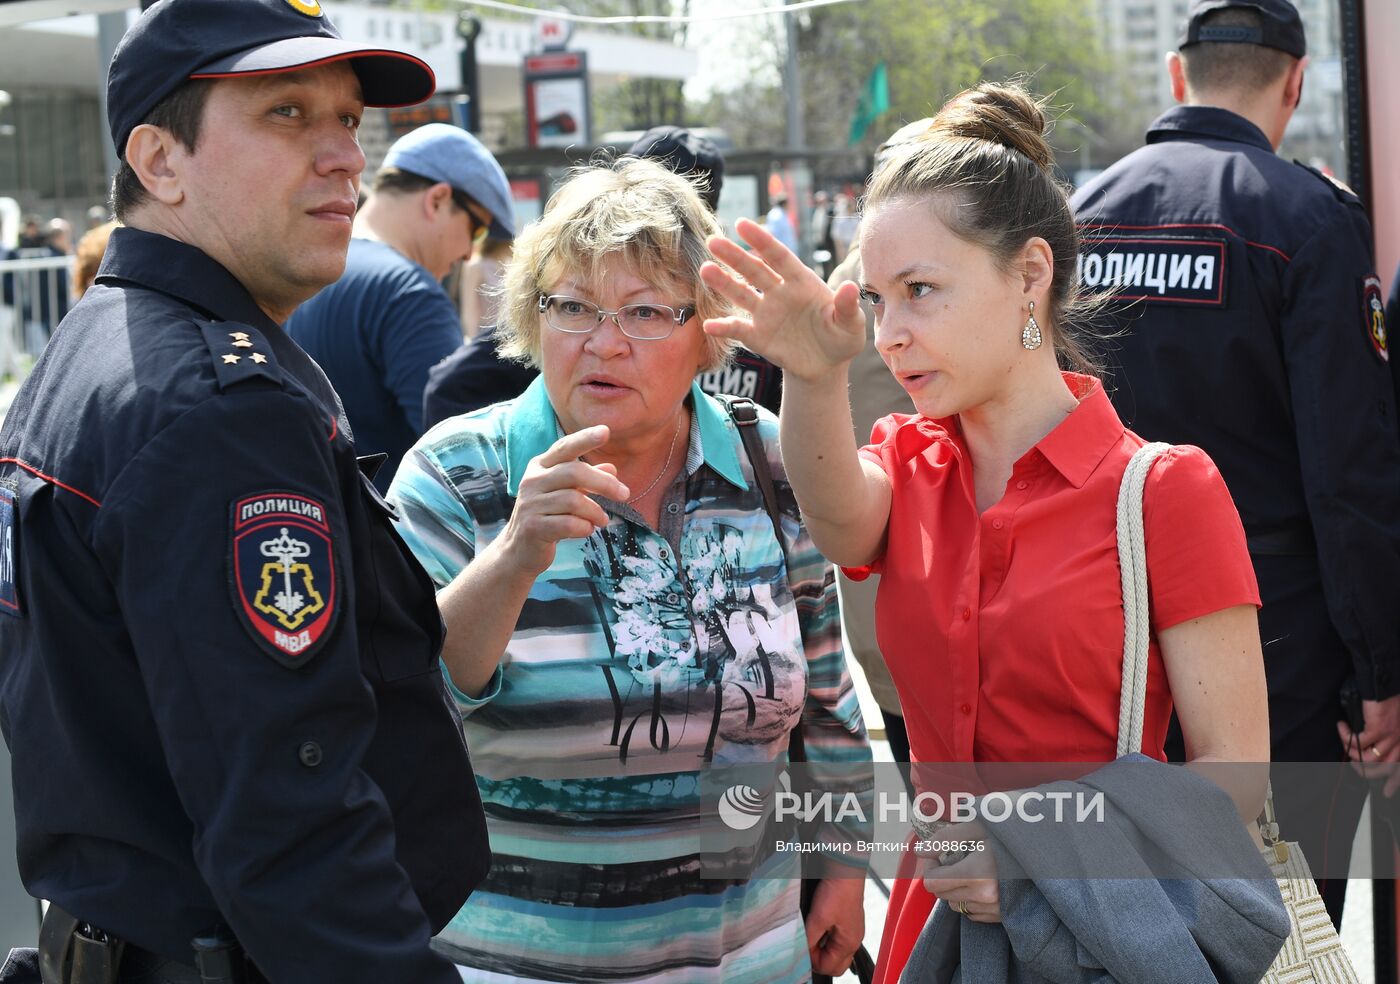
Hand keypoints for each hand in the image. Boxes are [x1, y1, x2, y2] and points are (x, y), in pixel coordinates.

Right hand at [499, 425, 627, 577]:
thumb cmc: (548, 516)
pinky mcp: (532, 527)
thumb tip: (612, 469)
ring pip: (574, 500)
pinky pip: (568, 524)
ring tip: (603, 520)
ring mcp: (530, 504)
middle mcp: (532, 481)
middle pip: (574, 472)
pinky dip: (584, 527)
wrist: (519, 550)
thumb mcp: (566, 493)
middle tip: (624, 495)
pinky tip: (587, 530)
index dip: (584, 438)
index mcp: (540, 467)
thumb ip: (587, 480)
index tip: (606, 431)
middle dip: (604, 484)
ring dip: (596, 512)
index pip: (564, 447)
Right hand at [700, 218, 865, 382]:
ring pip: (741, 294)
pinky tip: (708, 325)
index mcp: (802, 282)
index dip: (762, 241)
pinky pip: (738, 330)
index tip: (742, 224)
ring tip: (705, 270)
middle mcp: (779, 292)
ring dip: (723, 283)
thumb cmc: (841, 339)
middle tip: (713, 242)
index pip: (779, 257)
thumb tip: (850, 287)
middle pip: (754, 270)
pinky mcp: (758, 336)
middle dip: (734, 256)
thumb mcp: (850, 325)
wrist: (826, 366)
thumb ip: (848, 307)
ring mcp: (766, 313)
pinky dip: (723, 328)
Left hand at [804, 877, 865, 976]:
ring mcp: (851, 930)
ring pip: (835, 951)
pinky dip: (825, 936)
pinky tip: (817, 924)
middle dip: (819, 959)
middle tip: (806, 946)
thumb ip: (810, 938)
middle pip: (835, 963)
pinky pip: (836, 938)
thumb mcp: (818, 918)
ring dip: (821, 947)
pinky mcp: (847, 920)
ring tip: (810, 933)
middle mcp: (853, 939)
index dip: (812, 961)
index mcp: (849, 943)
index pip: (829, 967)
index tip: (801, 949)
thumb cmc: (838, 891)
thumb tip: (802, 952)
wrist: (845, 869)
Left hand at [918, 821, 1001, 923]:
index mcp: (977, 874)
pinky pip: (973, 914)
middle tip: (954, 859)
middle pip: (942, 895)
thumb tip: (919, 852)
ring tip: (970, 869)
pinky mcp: (1003, 916)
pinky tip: (982, 882)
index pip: (932, 882)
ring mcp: (996, 909)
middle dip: (942, 877)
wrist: (1044, 850)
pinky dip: (971, 900)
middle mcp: (986, 897)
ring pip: (956, 905)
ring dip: (956, 889)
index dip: (930, 866)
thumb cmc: (1008, 834)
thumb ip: (945, 839)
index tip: (938, 854)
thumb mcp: (977, 827)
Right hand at [1339, 694, 1399, 795]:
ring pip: (1369, 759)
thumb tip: (1371, 743)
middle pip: (1384, 768)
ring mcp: (1390, 736)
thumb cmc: (1389, 699)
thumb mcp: (1393, 720)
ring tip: (1345, 743)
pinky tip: (1342, 727)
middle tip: (1353, 765)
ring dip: (1352, 753)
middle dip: (1366, 771)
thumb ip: (1387, 734)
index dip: (1394, 782)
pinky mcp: (1378, 728)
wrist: (1385, 683)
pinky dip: (1346, 737)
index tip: (1386, 792)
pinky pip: (1357, 742)